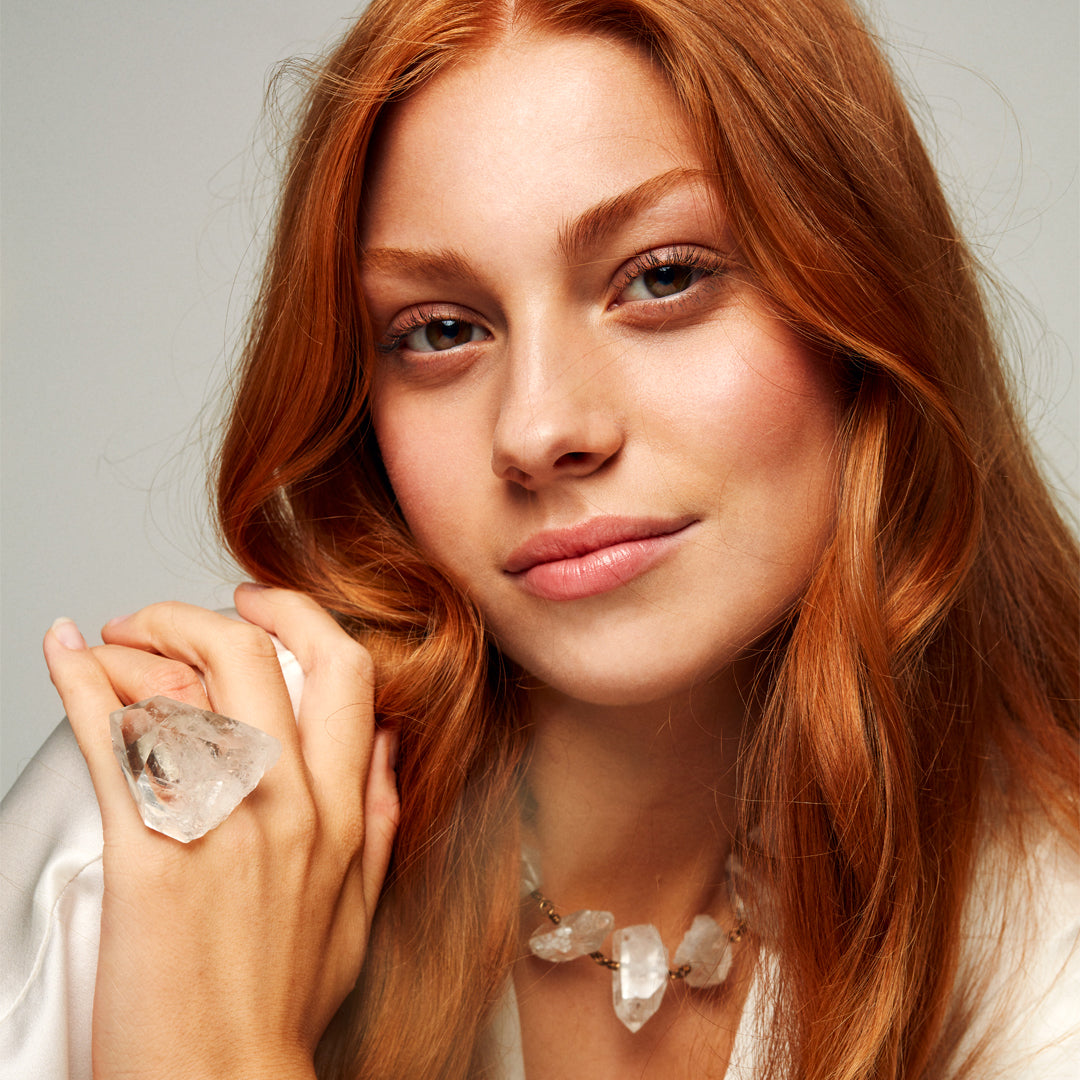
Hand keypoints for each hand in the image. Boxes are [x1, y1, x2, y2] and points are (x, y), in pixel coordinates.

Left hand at [43, 587, 398, 1079]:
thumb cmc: (283, 1007)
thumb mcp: (362, 907)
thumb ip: (382, 815)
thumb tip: (386, 741)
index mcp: (343, 811)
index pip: (342, 670)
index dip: (294, 615)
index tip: (254, 603)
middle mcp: (291, 802)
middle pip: (251, 654)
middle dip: (195, 614)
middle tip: (158, 620)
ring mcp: (223, 825)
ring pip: (178, 686)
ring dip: (129, 649)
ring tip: (104, 647)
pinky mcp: (150, 857)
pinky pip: (114, 744)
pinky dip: (78, 686)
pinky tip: (63, 658)